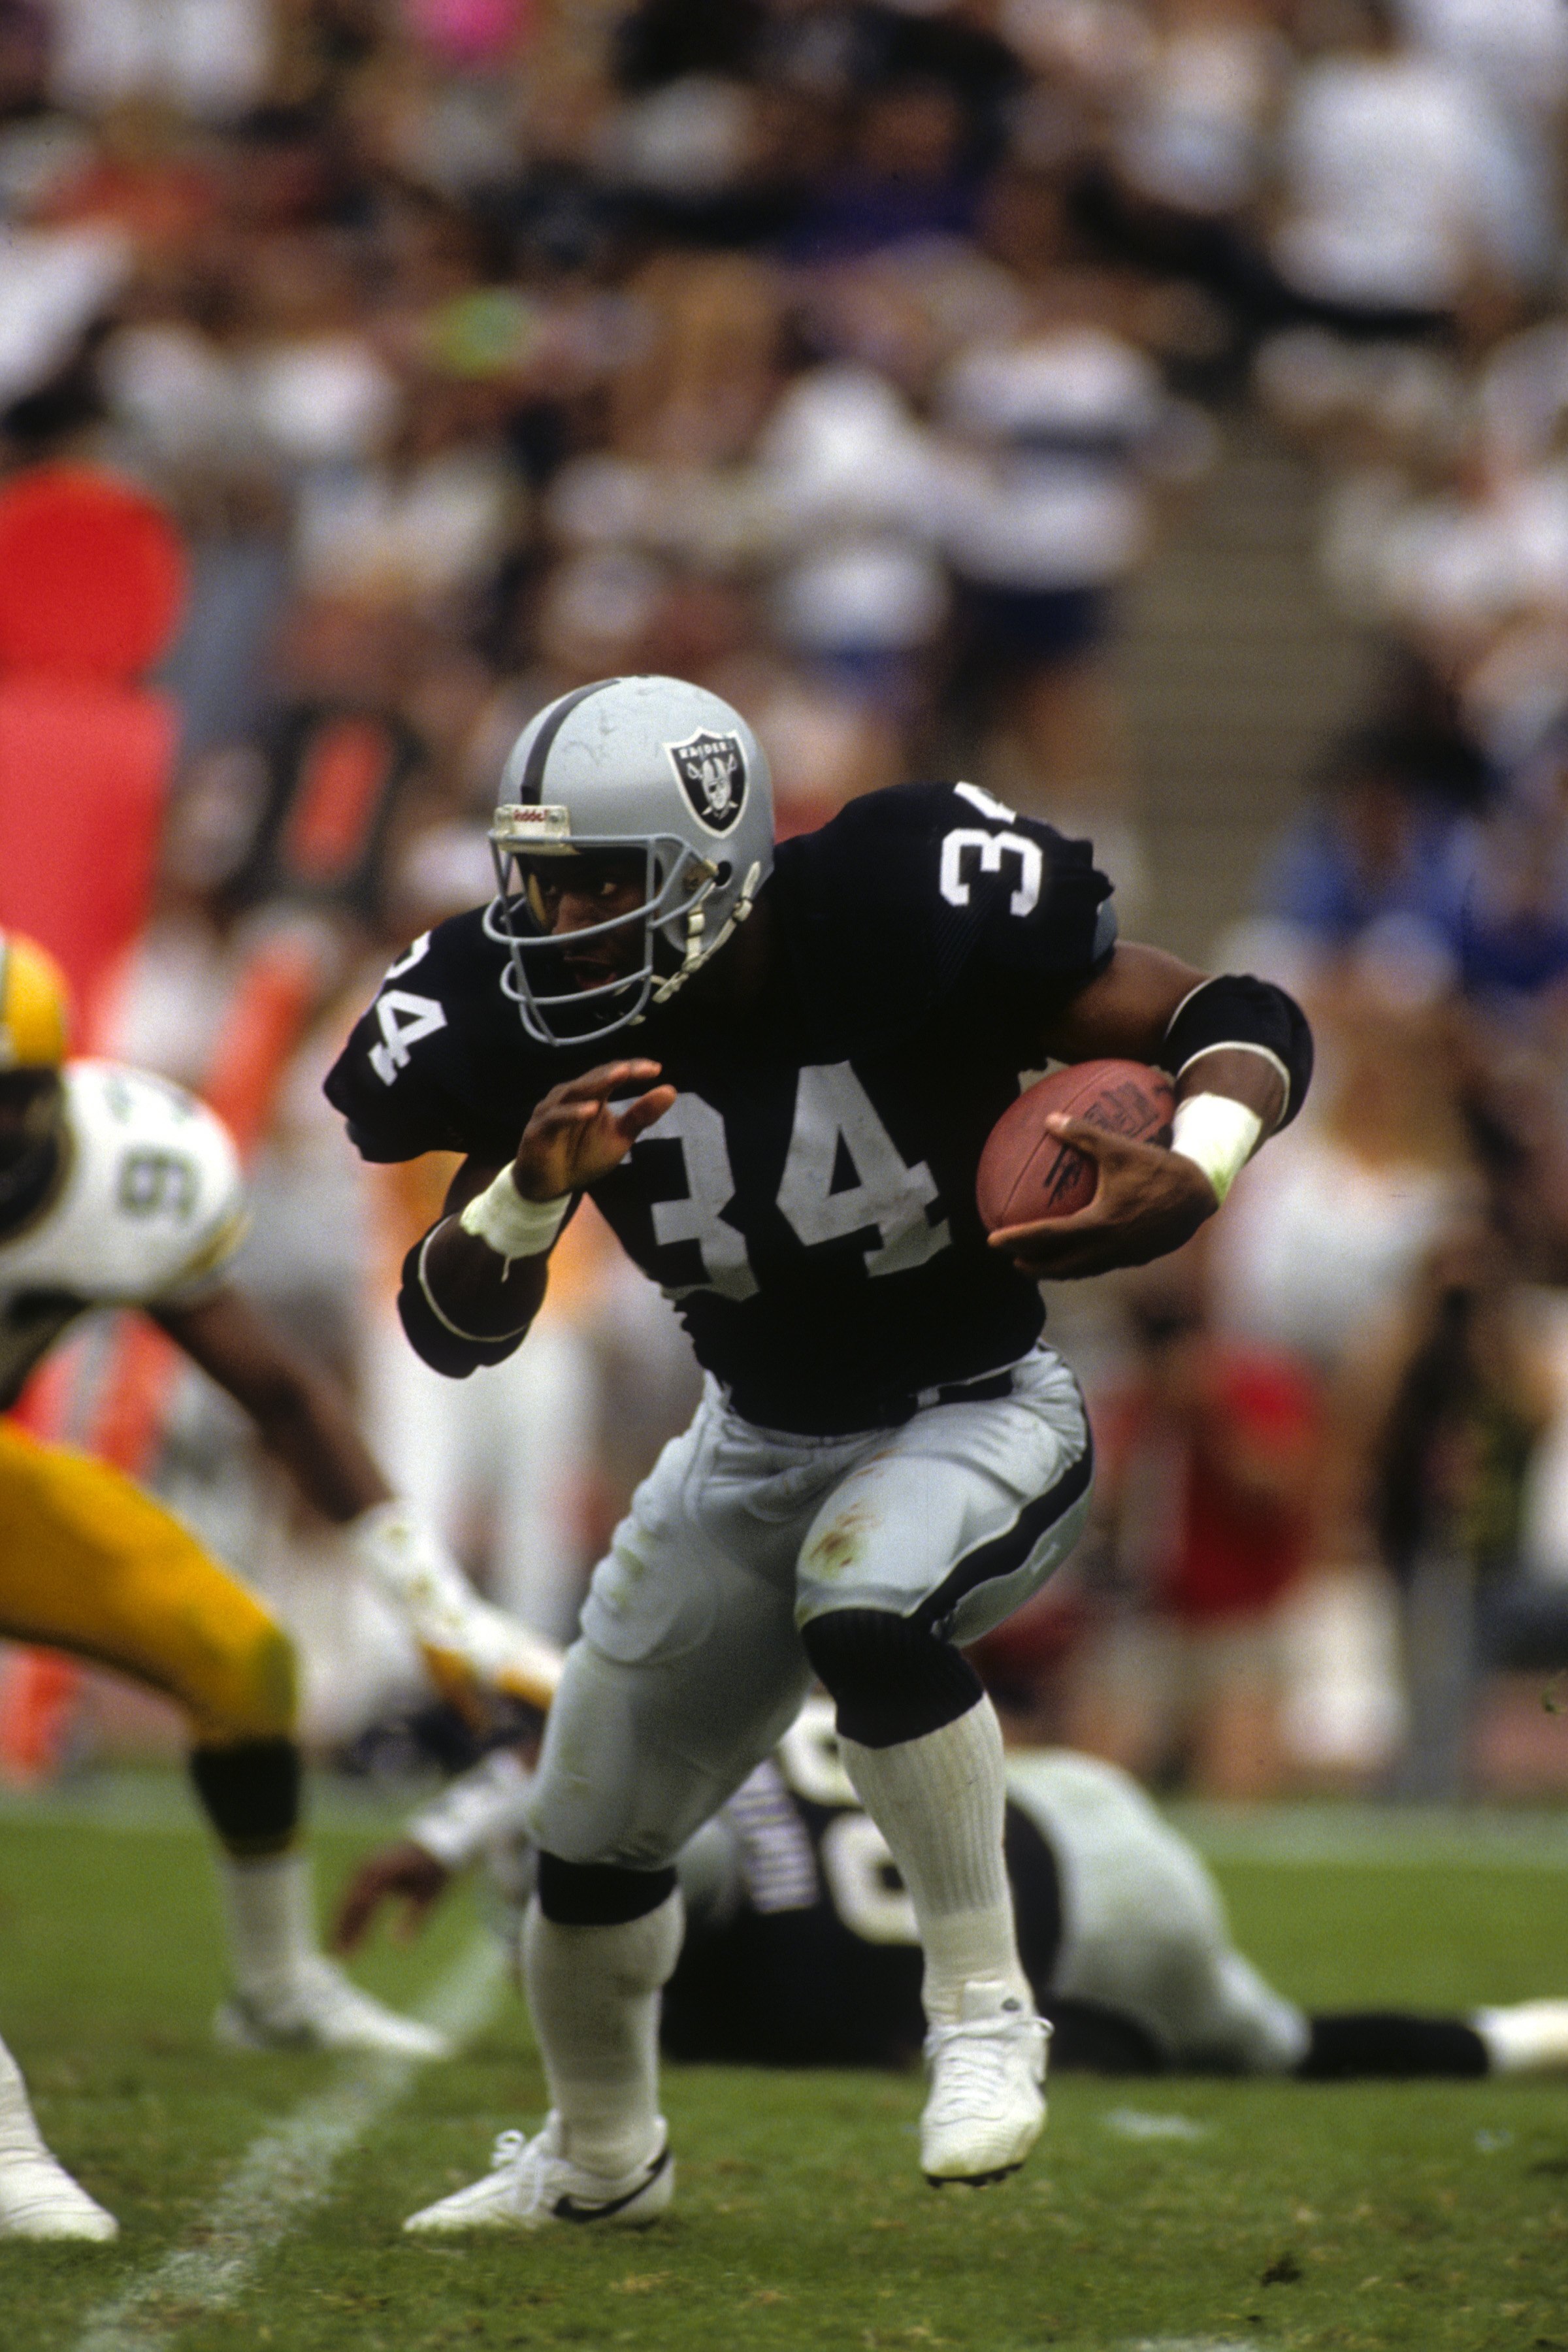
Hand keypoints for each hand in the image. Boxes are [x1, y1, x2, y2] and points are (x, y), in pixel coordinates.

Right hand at [332, 1841, 450, 1954]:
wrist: (435, 1843)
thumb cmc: (434, 1871)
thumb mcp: (430, 1895)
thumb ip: (416, 1919)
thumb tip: (401, 1946)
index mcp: (385, 1871)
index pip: (363, 1904)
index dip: (355, 1930)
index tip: (350, 1954)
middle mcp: (370, 1866)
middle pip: (350, 1901)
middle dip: (342, 1929)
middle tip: (337, 1956)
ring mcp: (365, 1865)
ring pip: (346, 1897)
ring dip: (340, 1922)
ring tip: (337, 1948)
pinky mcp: (365, 1868)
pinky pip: (351, 1892)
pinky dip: (347, 1912)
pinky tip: (345, 1930)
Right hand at [511, 1060, 676, 1199]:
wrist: (551, 1186)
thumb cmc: (584, 1157)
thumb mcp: (619, 1137)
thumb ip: (641, 1115)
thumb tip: (670, 1090)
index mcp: (590, 1093)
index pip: (612, 1073)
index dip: (632, 1068)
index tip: (656, 1069)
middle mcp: (570, 1094)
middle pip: (595, 1077)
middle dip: (617, 1072)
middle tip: (640, 1068)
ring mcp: (552, 1109)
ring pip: (575, 1091)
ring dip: (597, 1083)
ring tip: (620, 1076)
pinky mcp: (539, 1129)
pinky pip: (557, 1118)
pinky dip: (573, 1113)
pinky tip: (591, 1110)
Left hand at [989, 1117, 1217, 1278]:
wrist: (1200, 1193)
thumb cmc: (1158, 1168)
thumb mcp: (1120, 1148)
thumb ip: (1083, 1135)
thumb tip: (1050, 1120)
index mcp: (1099, 1224)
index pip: (1048, 1236)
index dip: (1017, 1239)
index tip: (993, 1240)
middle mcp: (1109, 1247)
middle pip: (1061, 1266)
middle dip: (1034, 1266)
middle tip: (1013, 1261)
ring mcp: (1124, 1256)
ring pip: (1083, 1270)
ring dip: (1058, 1270)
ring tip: (1039, 1265)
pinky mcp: (1137, 1258)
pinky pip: (1102, 1266)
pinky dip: (1083, 1265)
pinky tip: (1079, 1255)